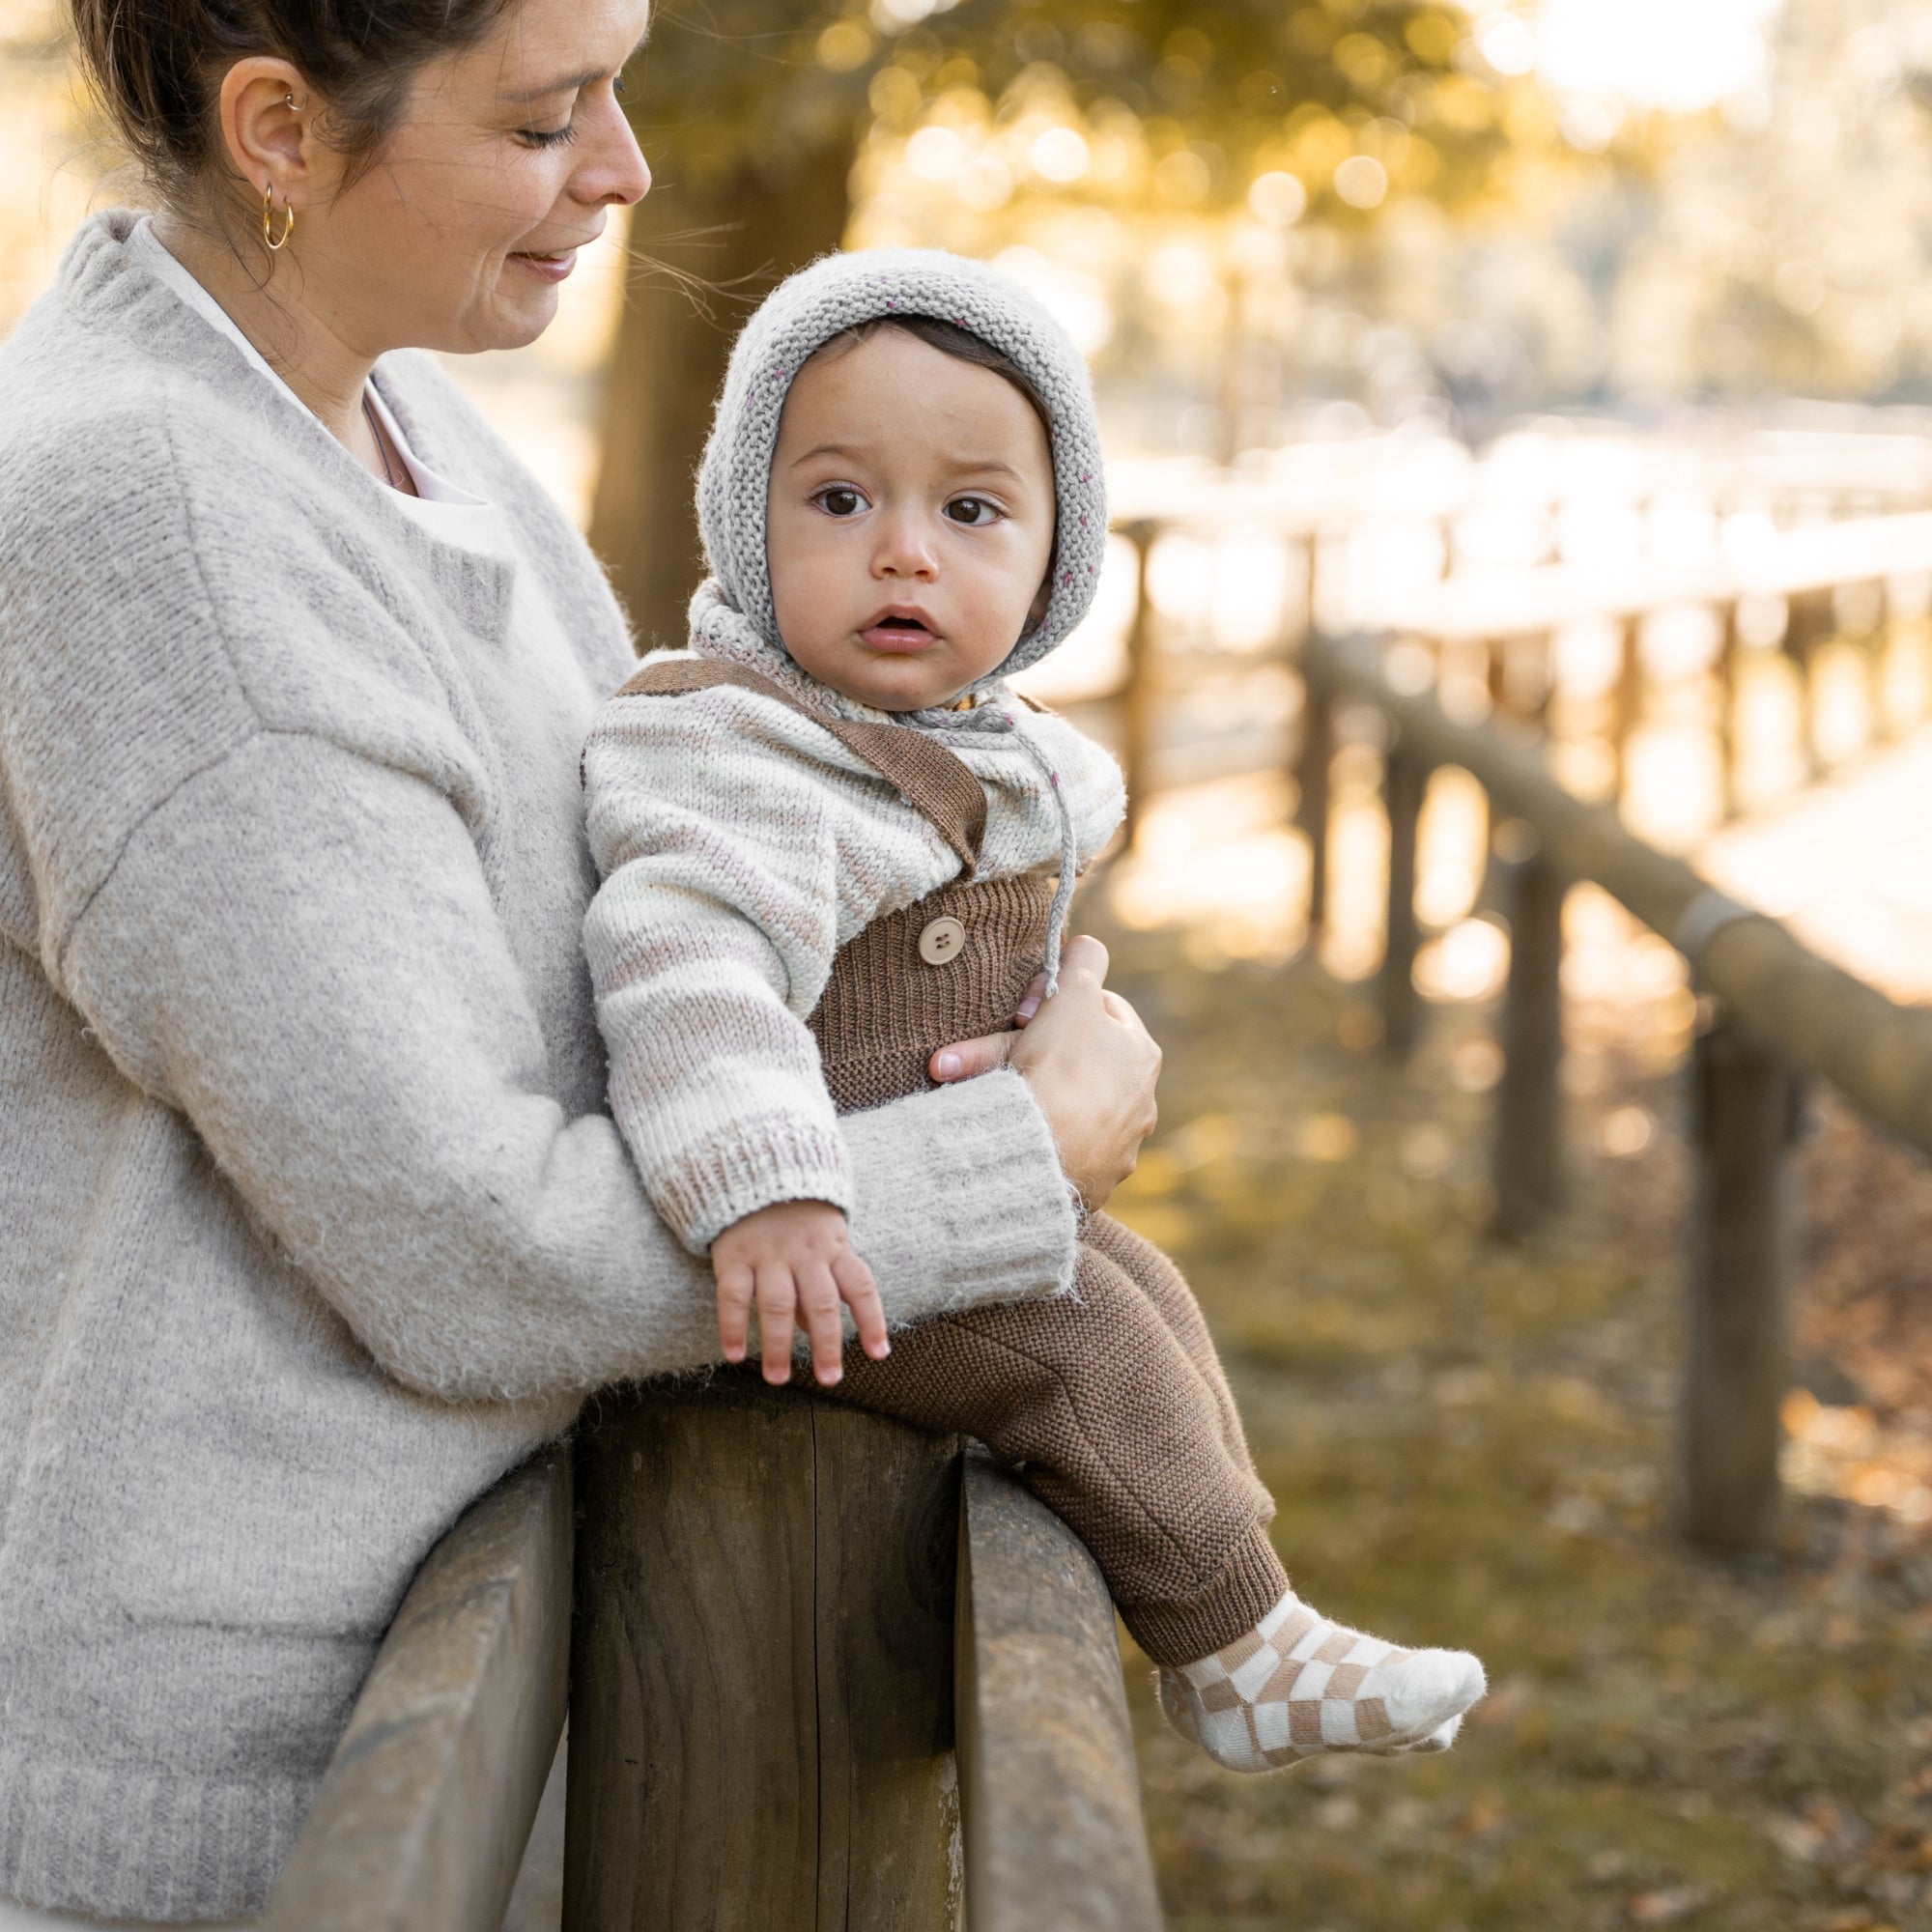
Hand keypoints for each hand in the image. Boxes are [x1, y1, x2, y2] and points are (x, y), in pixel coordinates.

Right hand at [711, 1199, 889, 1386]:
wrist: (754, 1168)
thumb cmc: (796, 1216)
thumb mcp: (823, 1239)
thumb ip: (822, 1282)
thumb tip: (810, 1330)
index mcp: (834, 1248)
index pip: (861, 1286)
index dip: (872, 1320)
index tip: (879, 1353)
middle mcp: (805, 1253)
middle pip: (822, 1302)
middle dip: (827, 1344)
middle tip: (830, 1378)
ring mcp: (769, 1254)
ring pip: (778, 1304)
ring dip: (778, 1345)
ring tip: (777, 1378)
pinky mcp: (734, 1255)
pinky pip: (735, 1295)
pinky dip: (733, 1326)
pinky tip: (734, 1355)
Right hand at [928, 934, 1159, 1210]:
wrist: (1037, 1155)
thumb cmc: (1057, 1068)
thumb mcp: (1072, 995)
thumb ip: (1083, 960)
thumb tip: (1085, 945)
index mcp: (1141, 1055)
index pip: (1101, 1010)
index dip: (1059, 1004)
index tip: (1024, 1015)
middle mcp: (1140, 1104)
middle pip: (1079, 1060)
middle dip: (1035, 1051)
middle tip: (995, 1052)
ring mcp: (1116, 1148)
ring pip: (1064, 1105)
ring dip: (1029, 1095)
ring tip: (990, 1093)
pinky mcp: (1088, 1184)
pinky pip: (1054, 1148)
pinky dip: (1030, 1137)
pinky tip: (1007, 1131)